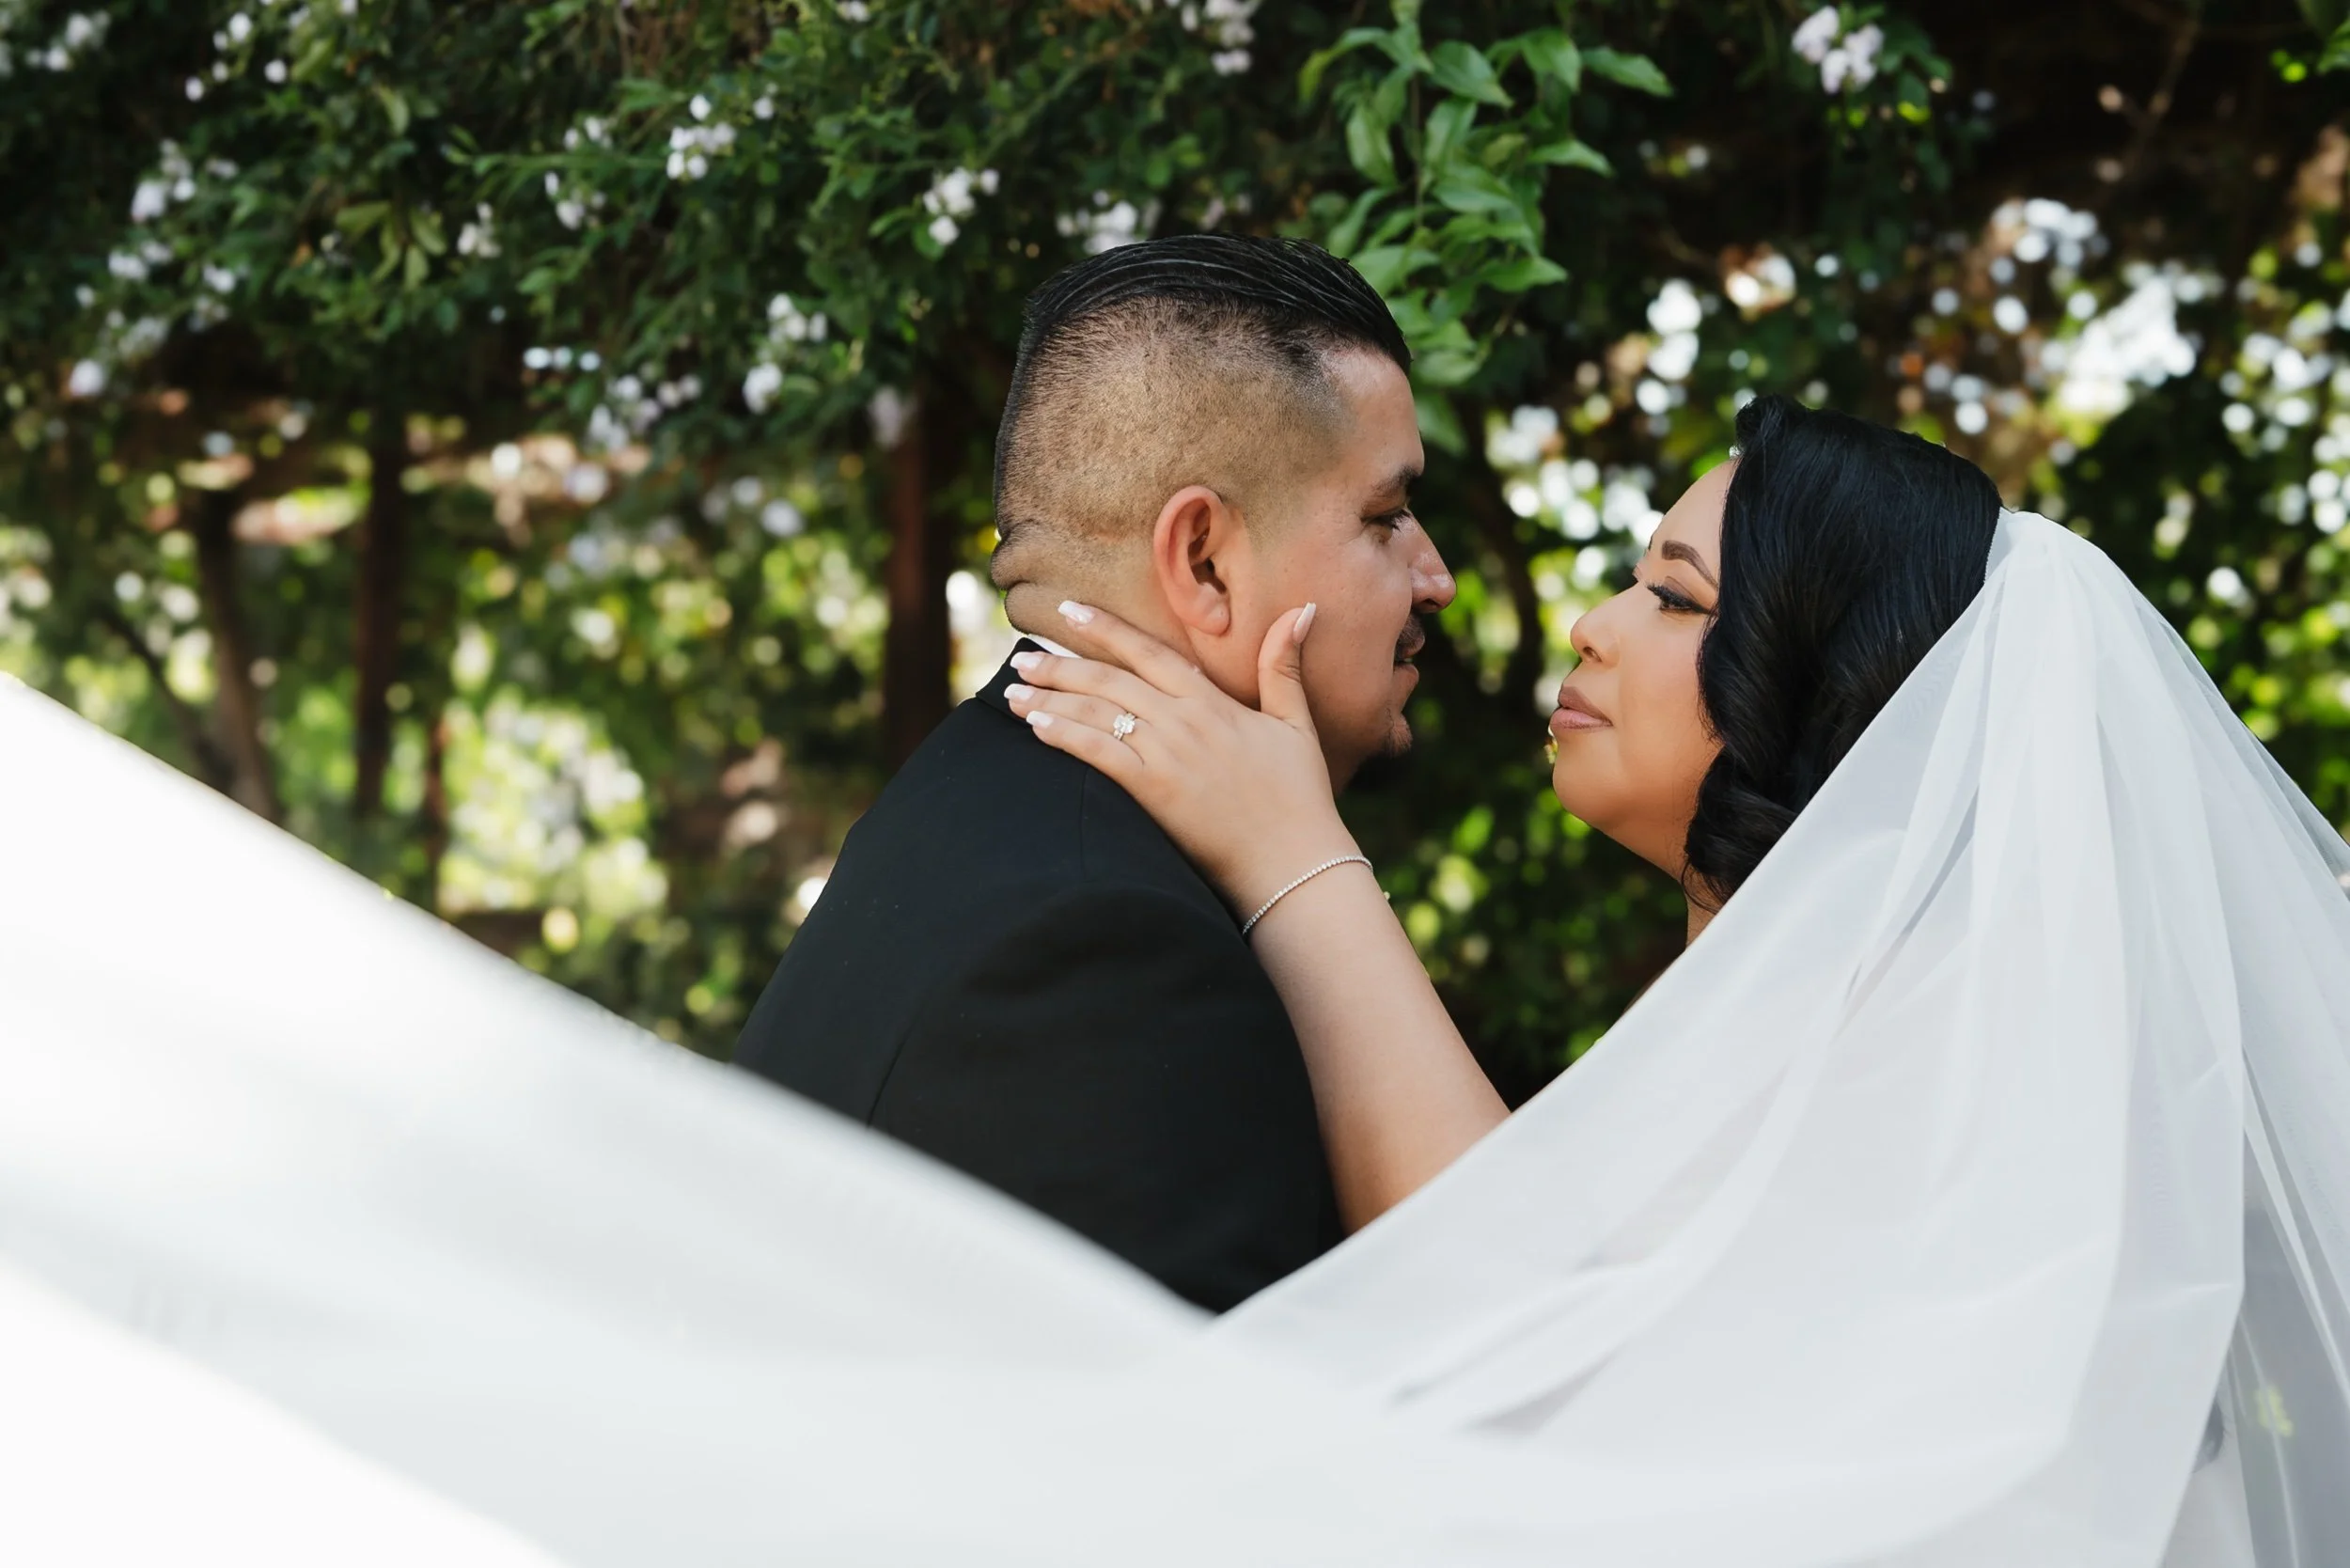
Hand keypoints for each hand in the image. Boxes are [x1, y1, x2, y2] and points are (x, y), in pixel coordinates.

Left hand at [1004, 601, 1360, 917]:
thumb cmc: (1298, 796)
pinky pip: (1098, 754)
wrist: (1292, 860)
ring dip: (1049, 698)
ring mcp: (1165, 755)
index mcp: (1212, 701)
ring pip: (1096, 712)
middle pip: (1109, 679)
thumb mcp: (1296, 723)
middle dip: (1060, 664)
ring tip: (1013, 691)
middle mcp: (1182, 720)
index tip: (1068, 611)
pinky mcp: (1153, 792)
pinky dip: (1064, 736)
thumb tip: (1302, 609)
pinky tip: (1036, 726)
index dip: (1104, 627)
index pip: (1147, 651)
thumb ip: (1284, 666)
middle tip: (1021, 658)